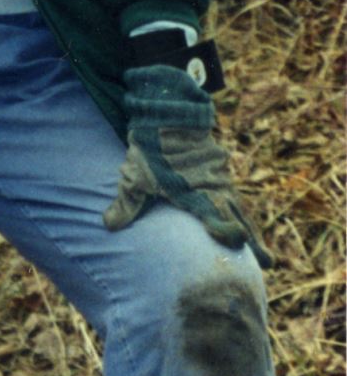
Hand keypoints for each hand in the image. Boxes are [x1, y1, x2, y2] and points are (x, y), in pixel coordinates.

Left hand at [102, 65, 270, 265]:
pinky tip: (245, 227)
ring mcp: (220, 177)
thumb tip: (109, 225)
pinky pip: (234, 197)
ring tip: (264, 256)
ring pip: (239, 207)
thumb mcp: (134, 175)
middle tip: (266, 263)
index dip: (223, 227)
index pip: (213, 212)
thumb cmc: (151, 147)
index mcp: (192, 187)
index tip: (236, 241)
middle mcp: (212, 184)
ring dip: (249, 229)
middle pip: (236, 215)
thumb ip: (126, 202)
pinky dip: (241, 213)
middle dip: (249, 239)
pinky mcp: (220, 172)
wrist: (169, 113)